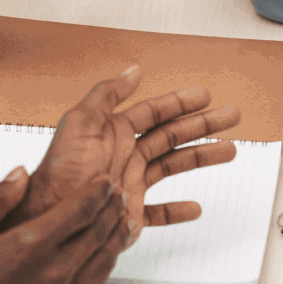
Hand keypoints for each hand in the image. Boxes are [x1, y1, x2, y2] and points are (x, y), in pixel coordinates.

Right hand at [0, 169, 127, 283]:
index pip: (80, 210)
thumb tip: (20, 175)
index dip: (98, 192)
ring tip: (124, 223)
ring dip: (117, 239)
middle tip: (120, 196)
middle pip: (99, 233)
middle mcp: (53, 271)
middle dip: (113, 210)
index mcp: (30, 245)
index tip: (105, 182)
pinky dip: (105, 268)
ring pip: (103, 262)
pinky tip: (106, 259)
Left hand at [15, 65, 239, 242]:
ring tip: (229, 150)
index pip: (154, 112)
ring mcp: (130, 182)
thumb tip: (133, 70)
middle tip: (230, 116)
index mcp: (114, 132)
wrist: (52, 214)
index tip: (204, 95)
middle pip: (171, 135)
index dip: (180, 102)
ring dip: (201, 157)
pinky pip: (158, 211)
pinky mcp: (130, 212)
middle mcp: (124, 155)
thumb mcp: (81, 122)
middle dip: (202, 125)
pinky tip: (193, 208)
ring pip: (173, 166)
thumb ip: (107, 94)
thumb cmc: (61, 171)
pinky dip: (177, 211)